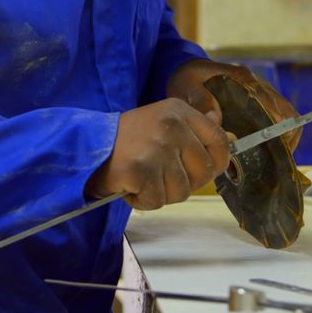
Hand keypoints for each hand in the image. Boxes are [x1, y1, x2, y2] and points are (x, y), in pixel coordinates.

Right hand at [86, 98, 233, 209]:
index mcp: (179, 112)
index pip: (218, 141)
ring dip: (161, 193)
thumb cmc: (126, 140)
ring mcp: (157, 147)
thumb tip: (227, 136)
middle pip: (203, 172)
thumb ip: (195, 129)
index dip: (217, 162)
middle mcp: (171, 126)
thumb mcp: (163, 122)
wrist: (84, 146)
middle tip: (160, 175)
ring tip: (143, 178)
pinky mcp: (141, 169)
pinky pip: (157, 200)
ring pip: (181, 191)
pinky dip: (143, 200)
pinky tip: (131, 185)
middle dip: (184, 183)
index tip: (204, 171)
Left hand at [165, 59, 301, 149]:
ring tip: (272, 158)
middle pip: (286, 110)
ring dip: (283, 136)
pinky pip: (276, 119)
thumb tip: (216, 119)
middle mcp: (257, 85)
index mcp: (244, 78)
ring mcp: (260, 93)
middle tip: (275, 157)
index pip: (270, 101)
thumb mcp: (188, 86)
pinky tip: (263, 151)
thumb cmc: (188, 78)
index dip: (275, 123)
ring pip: (285, 115)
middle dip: (285, 135)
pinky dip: (275, 135)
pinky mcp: (258, 103)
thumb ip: (200, 100)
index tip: (273, 143)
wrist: (186, 70)